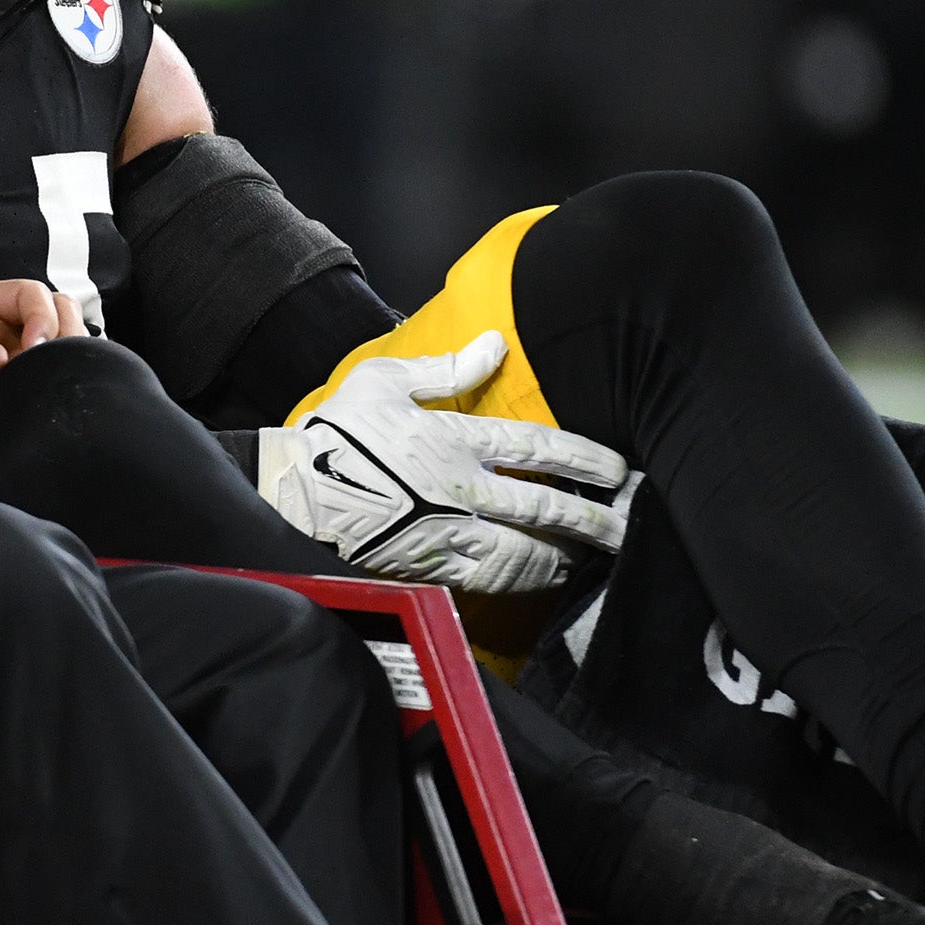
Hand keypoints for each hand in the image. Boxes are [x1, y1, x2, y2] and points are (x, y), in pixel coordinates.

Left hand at [0, 278, 83, 441]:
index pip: (27, 293)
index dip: (42, 315)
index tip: (36, 350)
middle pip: (55, 308)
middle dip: (64, 332)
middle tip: (56, 367)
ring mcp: (11, 350)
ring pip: (60, 338)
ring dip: (65, 355)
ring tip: (54, 381)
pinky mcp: (16, 379)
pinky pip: (51, 369)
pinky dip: (60, 375)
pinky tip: (52, 393)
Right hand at [256, 330, 628, 593]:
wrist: (295, 492)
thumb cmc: (338, 431)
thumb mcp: (385, 380)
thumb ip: (446, 367)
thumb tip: (494, 343)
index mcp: (453, 440)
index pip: (536, 449)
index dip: (582, 458)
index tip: (615, 469)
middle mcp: (461, 490)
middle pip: (544, 507)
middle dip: (594, 516)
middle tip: (630, 522)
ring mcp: (448, 533)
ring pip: (526, 551)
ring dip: (567, 554)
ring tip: (596, 556)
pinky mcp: (432, 566)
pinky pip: (492, 579)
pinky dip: (527, 580)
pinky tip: (545, 578)